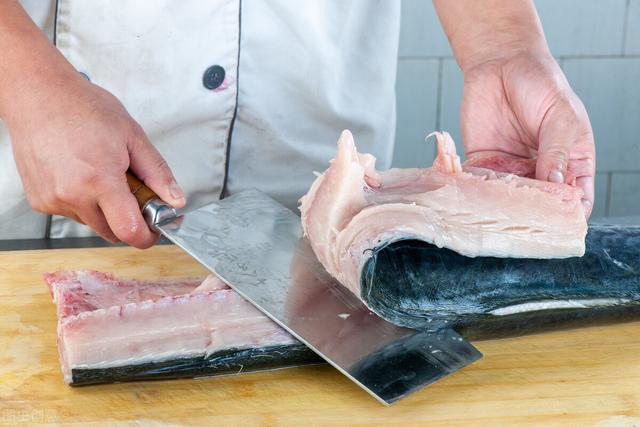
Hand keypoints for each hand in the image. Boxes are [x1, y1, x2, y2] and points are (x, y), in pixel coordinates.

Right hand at [6, 74, 185, 247]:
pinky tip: (80, 173)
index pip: (129, 231)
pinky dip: (83, 201)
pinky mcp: (39, 201)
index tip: (155, 229)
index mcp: (99, 180)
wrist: (38, 96)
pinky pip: (71, 213)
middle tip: (131, 189)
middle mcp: (72, 195)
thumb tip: (175, 199)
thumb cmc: (83, 108)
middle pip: (112, 232)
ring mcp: (52, 200)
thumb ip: (157, 173)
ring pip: (92, 223)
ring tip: (101, 173)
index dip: (147, 236)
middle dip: (128, 218)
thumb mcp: (132, 136)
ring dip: (104, 209)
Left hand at [460, 52, 594, 216]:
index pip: (576, 197)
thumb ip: (556, 151)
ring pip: (510, 200)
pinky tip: (476, 197)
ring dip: (504, 207)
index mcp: (571, 161)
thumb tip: (555, 184)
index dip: (570, 213)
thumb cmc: (541, 85)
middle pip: (540, 206)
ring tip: (499, 211)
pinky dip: (478, 194)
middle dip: (533, 215)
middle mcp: (541, 170)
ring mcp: (512, 169)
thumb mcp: (561, 116)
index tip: (560, 222)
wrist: (500, 63)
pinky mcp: (484, 163)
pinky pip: (481, 185)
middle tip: (524, 219)